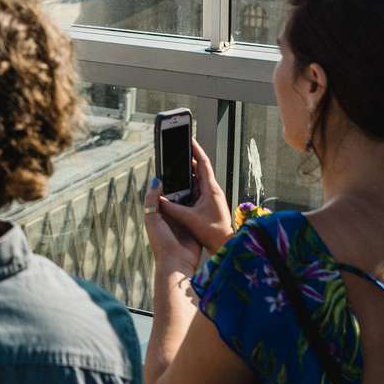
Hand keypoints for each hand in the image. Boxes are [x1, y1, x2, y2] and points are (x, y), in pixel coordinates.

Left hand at [143, 169, 202, 277]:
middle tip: (189, 171)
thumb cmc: (161, 242)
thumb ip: (152, 199)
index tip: (173, 169)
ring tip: (198, 178)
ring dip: (192, 194)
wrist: (177, 263)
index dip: (167, 183)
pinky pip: (197, 213)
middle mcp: (170, 218)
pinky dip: (200, 205)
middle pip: (177, 197)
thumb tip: (156, 180)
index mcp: (158, 215)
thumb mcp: (152, 218)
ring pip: (188, 204)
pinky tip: (205, 194)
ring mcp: (183, 223)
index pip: (162, 194)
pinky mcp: (194, 228)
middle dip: (182, 186)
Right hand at [157, 141, 233, 255]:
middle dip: (188, 158)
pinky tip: (179, 185)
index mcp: (211, 189)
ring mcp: (210, 197)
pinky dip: (187, 184)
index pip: (203, 163)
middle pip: (199, 169)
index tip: (189, 138)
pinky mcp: (207, 204)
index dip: (195, 150)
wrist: (225, 245)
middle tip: (178, 149)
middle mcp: (212, 190)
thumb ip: (172, 208)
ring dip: (187, 172)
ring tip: (176, 164)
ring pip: (197, 179)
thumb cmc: (213, 233)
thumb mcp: (189, 219)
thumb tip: (158, 199)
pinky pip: (196, 189)